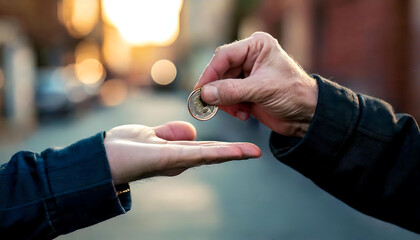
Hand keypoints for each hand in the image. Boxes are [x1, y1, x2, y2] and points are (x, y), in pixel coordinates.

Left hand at [104, 121, 260, 184]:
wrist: (103, 157)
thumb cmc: (124, 148)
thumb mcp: (151, 135)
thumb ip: (171, 133)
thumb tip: (192, 133)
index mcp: (177, 153)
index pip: (206, 149)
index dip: (225, 148)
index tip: (244, 147)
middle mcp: (179, 160)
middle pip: (211, 154)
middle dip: (235, 154)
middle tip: (257, 152)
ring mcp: (175, 160)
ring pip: (208, 156)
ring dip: (231, 154)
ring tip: (251, 152)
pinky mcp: (168, 158)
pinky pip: (195, 154)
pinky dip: (215, 153)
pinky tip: (230, 152)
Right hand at [195, 32, 317, 136]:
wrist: (308, 116)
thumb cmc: (294, 94)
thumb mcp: (262, 90)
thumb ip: (232, 91)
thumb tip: (205, 94)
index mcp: (257, 46)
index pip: (224, 55)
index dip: (210, 72)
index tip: (200, 89)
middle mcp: (250, 58)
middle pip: (220, 72)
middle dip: (217, 90)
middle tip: (210, 105)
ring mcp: (247, 75)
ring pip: (221, 87)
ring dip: (225, 101)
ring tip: (238, 111)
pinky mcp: (246, 91)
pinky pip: (227, 98)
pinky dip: (231, 108)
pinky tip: (244, 113)